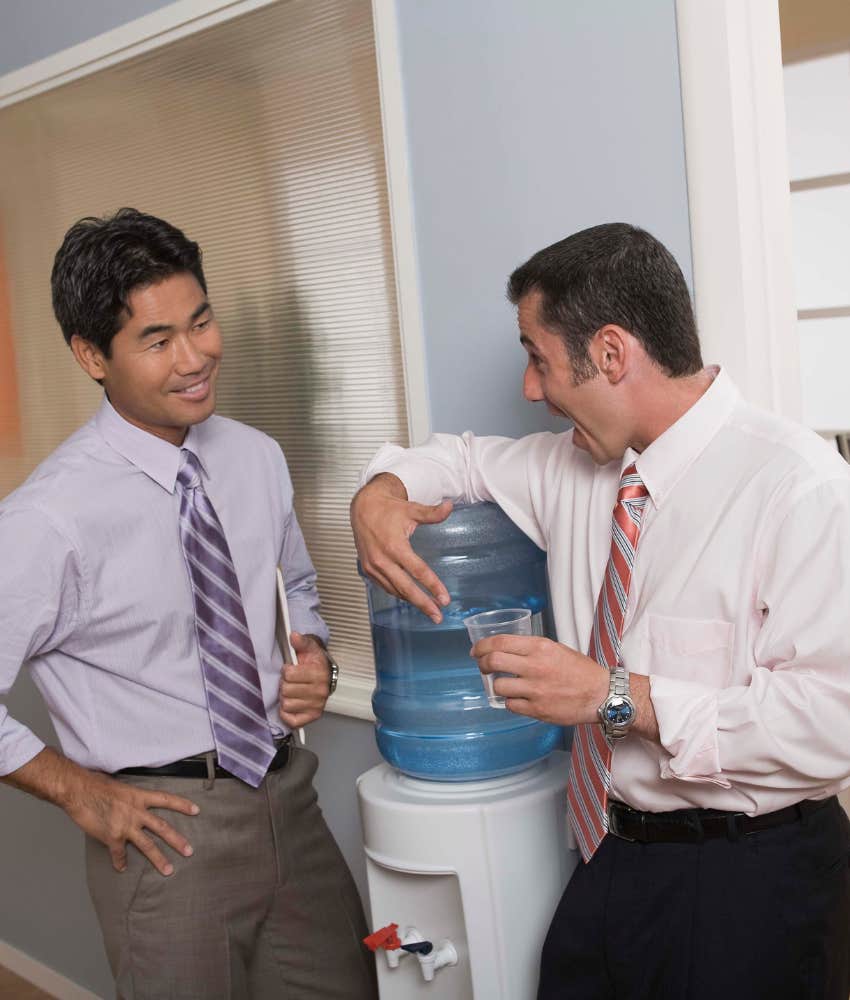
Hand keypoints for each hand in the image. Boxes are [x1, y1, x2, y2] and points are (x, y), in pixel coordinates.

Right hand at [62, 767, 198, 875]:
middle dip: (177, 840)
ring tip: (169, 870)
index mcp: (139, 796)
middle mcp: (136, 812)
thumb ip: (131, 798)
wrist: (78, 791)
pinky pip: (119, 854)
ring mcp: (125, 826)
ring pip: (147, 845)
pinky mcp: (111, 837)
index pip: (166, 800)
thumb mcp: (121, 787)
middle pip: (162, 827)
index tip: (196, 810)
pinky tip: (121, 868)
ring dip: (159, 859)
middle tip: (189, 851)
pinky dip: (120, 862)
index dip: (182, 805)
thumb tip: (135, 803)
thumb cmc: (96, 784)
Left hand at [278, 632, 332, 727]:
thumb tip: (294, 636)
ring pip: (286, 704)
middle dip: (284, 684)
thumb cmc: (314, 662)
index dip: (286, 670)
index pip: (289, 674)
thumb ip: (301, 642)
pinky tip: (291, 703)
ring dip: (285, 698)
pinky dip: (287, 713)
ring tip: (291, 691)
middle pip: (286, 690)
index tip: (291, 669)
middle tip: (290, 681)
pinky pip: (292, 720)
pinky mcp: (312, 717)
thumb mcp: (309, 648)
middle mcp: (320, 692)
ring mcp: (317, 706)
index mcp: (319, 674)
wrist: (324, 675)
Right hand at [350, 473, 452, 622]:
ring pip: (395, 590)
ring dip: (411, 601)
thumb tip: (449, 506)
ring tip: (428, 610)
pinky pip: (385, 586)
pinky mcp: (368, 569)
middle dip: (423, 604)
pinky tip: (409, 598)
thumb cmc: (386, 509)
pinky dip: (398, 593)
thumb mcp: (412, 509)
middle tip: (438, 616)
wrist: (362, 507)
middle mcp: (382, 560)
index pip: (418, 571)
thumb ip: (432, 513)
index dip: (433, 586)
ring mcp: (373, 567)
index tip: (444, 598)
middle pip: (406, 588)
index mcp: (394, 546)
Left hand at [471, 635, 608, 725]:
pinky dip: (511, 702)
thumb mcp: (555, 648)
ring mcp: (535, 690)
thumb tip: (505, 650)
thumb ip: (531, 649)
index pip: (500, 642)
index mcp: (540, 647)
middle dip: (482, 664)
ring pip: (498, 686)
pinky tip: (519, 698)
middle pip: (493, 661)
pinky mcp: (537, 710)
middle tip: (482, 666)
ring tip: (506, 684)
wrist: (601, 694)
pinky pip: (510, 705)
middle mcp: (535, 667)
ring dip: (498, 685)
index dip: (482, 646)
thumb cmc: (580, 670)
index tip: (476, 650)